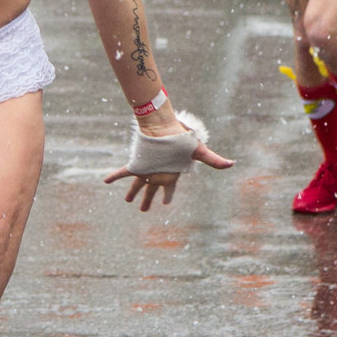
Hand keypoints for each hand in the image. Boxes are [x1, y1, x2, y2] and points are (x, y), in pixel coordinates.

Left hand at [102, 109, 233, 210]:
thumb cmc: (180, 139)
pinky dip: (114, 176)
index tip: (165, 203)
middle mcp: (157, 174)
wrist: (163, 127)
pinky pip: (123, 172)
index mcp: (170, 175)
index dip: (167, 197)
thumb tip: (231, 164)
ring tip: (127, 200)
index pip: (169, 190)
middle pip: (151, 191)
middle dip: (148, 201)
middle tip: (143, 209)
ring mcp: (146, 170)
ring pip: (137, 185)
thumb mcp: (197, 151)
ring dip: (132, 193)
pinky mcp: (136, 164)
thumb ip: (213, 160)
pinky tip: (105, 181)